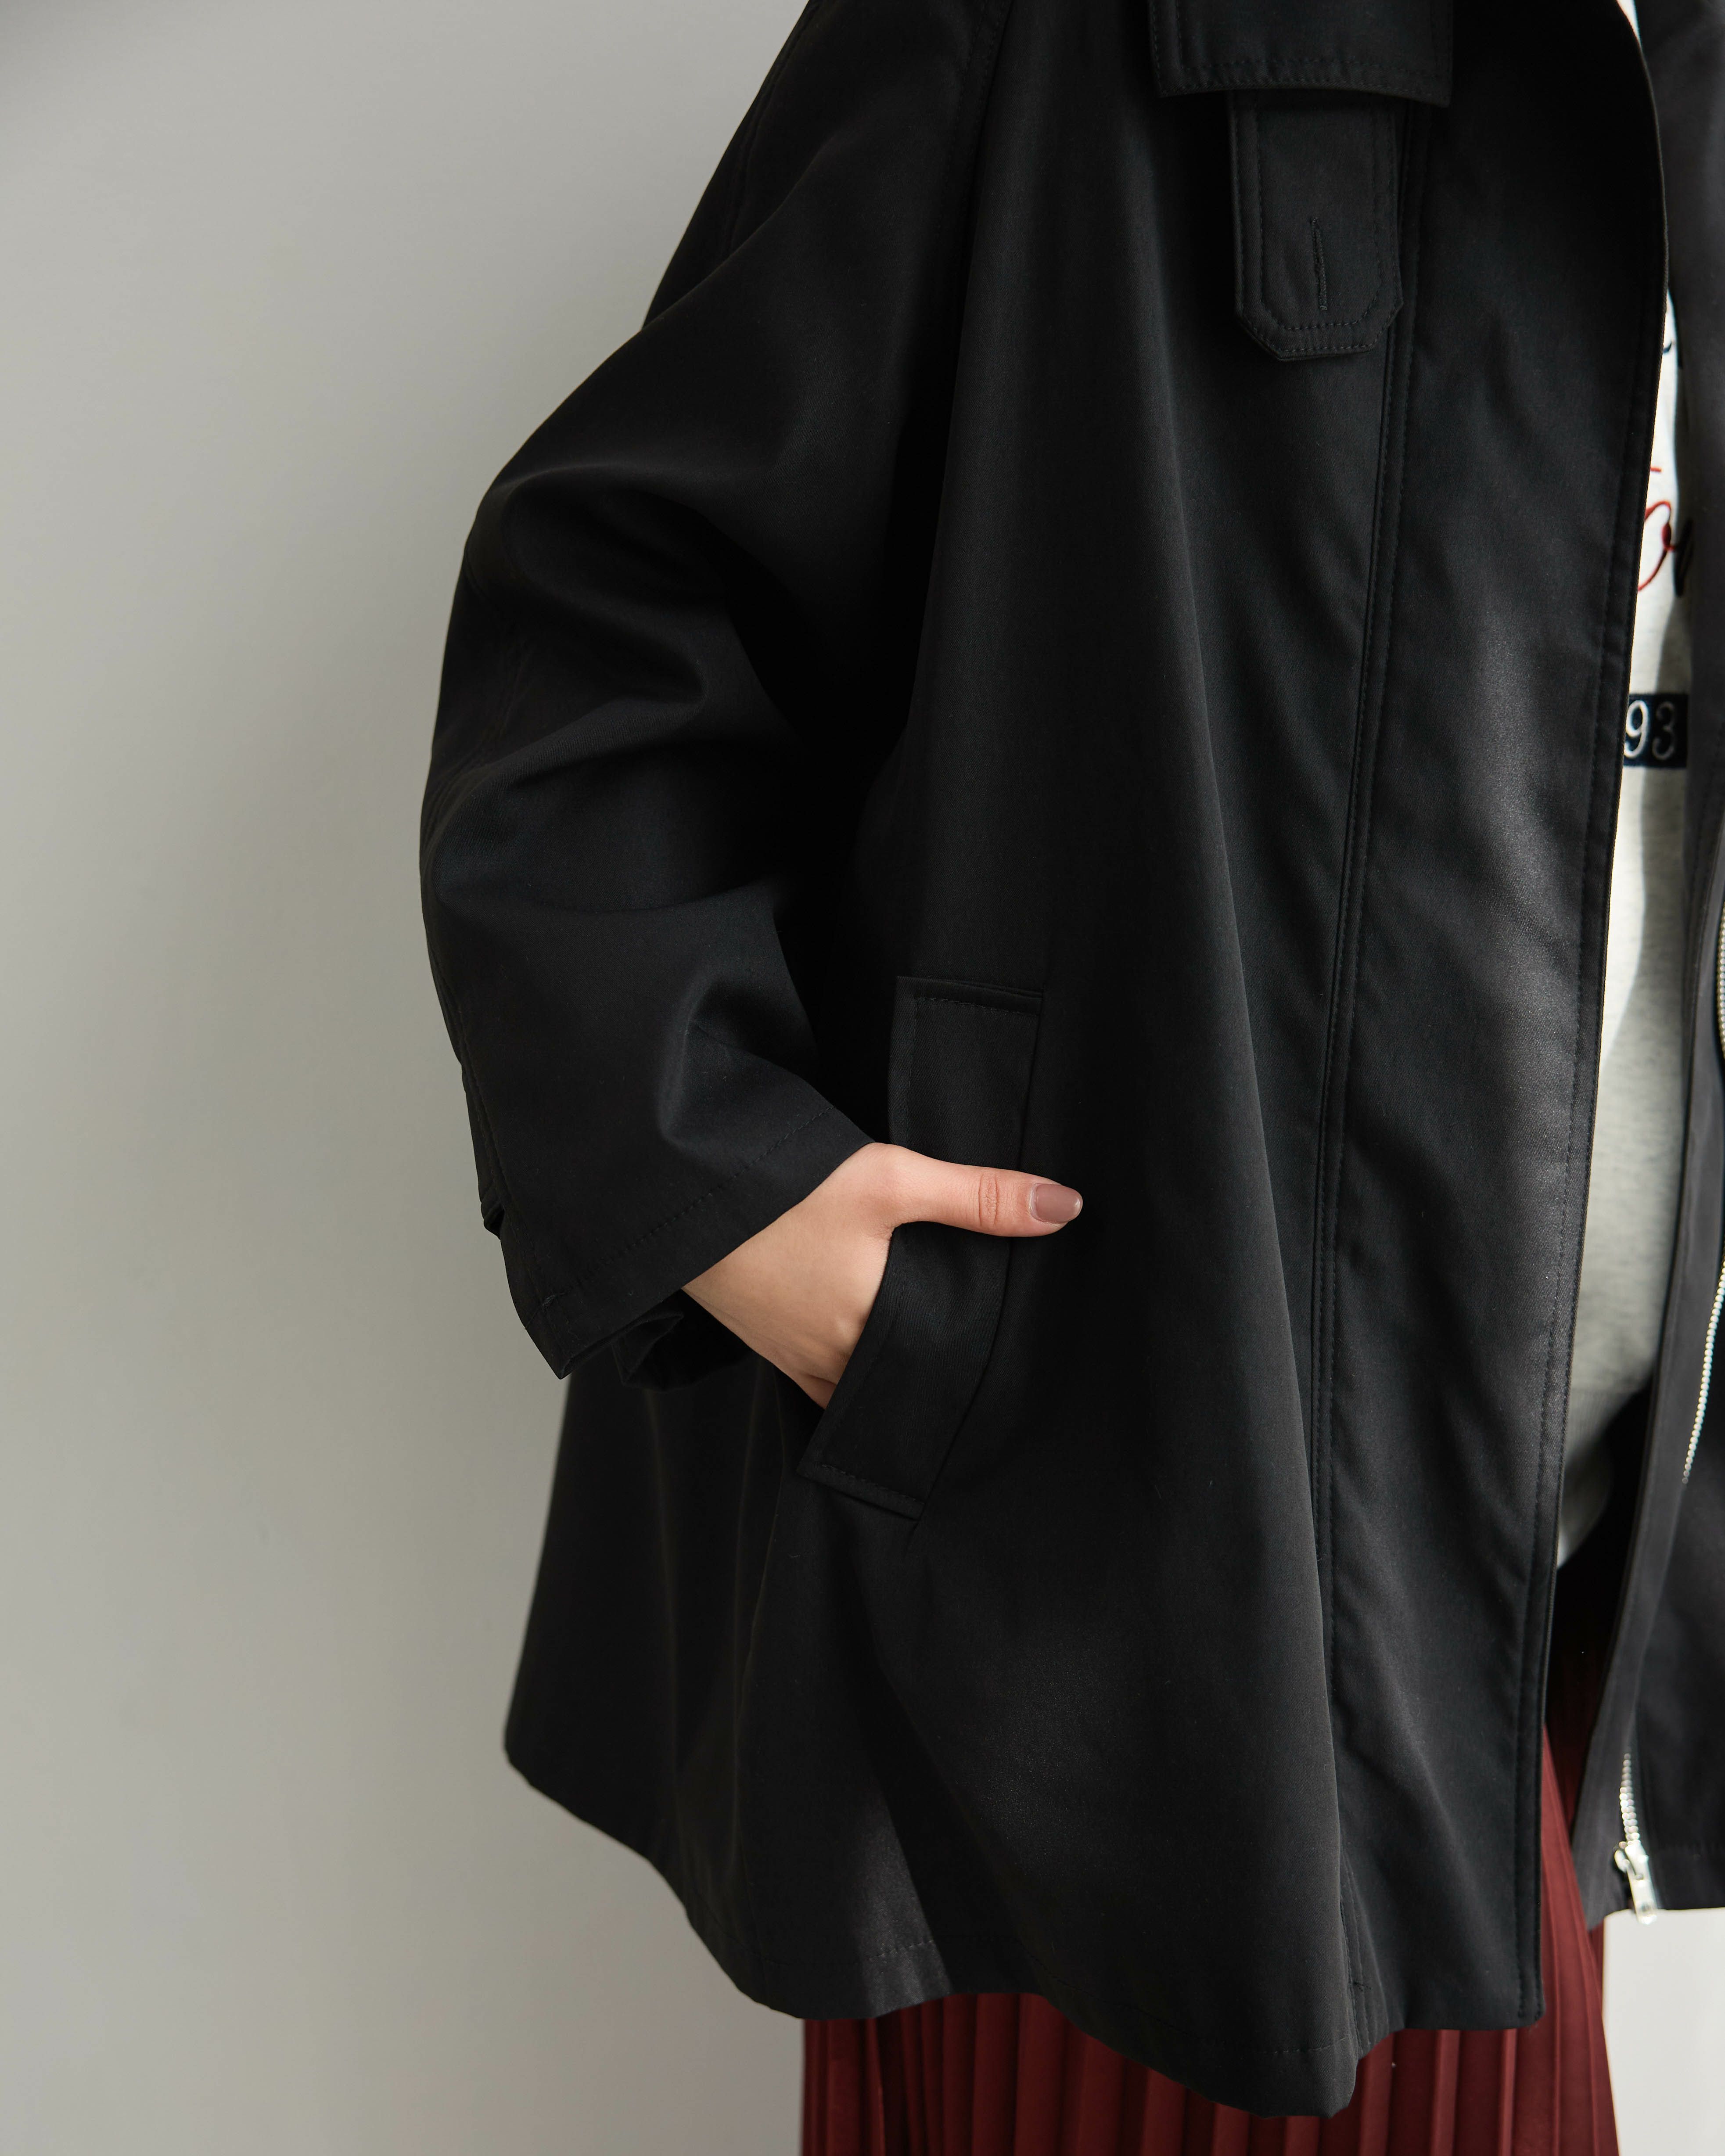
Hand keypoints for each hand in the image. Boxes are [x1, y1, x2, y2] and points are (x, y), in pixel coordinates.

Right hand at [683, 1141, 1081, 1405]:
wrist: (680, 1191)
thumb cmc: (784, 1186)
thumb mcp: (889, 1178)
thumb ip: (979, 1197)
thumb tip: (1068, 1207)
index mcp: (870, 1328)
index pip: (942, 1373)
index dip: (978, 1375)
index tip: (1017, 1377)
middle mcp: (832, 1358)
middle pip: (903, 1387)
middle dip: (938, 1382)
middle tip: (990, 1378)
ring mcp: (794, 1356)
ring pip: (861, 1388)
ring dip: (892, 1381)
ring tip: (934, 1363)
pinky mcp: (767, 1343)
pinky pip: (821, 1379)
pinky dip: (849, 1374)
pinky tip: (869, 1347)